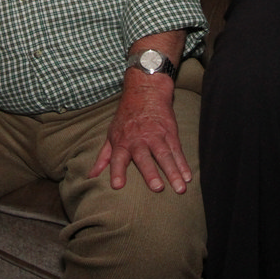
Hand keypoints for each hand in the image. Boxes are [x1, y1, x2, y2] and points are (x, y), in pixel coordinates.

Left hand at [88, 73, 190, 193]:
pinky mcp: (170, 132)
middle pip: (144, 158)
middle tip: (157, 188)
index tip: (117, 186)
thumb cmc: (126, 117)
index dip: (116, 171)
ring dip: (173, 172)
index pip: (117, 159)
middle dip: (150, 173)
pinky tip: (188, 176)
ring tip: (180, 188)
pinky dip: (183, 164)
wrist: (146, 91)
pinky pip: (177, 150)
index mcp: (122, 142)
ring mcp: (156, 136)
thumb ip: (103, 157)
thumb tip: (91, 176)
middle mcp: (139, 140)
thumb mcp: (111, 134)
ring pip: (165, 155)